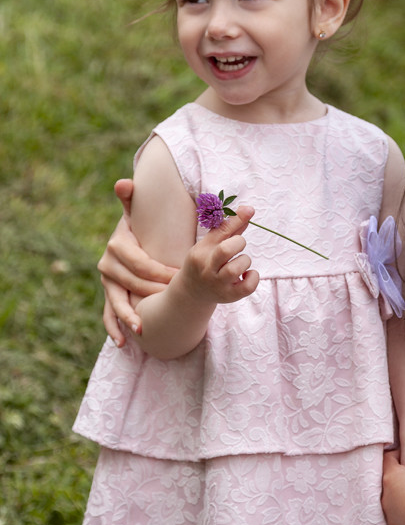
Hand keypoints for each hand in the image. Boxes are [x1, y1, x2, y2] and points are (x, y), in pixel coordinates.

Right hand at [99, 180, 176, 344]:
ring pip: (117, 301)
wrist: (132, 240)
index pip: (139, 261)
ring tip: (142, 328)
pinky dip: (113, 328)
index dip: (158, 271)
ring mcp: (107, 282)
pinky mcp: (109, 296)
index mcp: (118, 245)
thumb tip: (124, 182)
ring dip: (129, 315)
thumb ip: (133, 200)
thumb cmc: (142, 228)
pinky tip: (123, 342)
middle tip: (173, 298)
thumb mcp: (137, 214)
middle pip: (132, 282)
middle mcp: (108, 264)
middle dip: (152, 291)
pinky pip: (108, 314)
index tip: (177, 277)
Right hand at [179, 205, 259, 305]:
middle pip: (225, 250)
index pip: (220, 232)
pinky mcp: (229, 296)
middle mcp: (207, 269)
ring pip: (236, 269)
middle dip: (239, 243)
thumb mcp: (211, 244)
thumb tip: (249, 209)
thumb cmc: (206, 262)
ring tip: (240, 263)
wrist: (193, 292)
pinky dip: (253, 277)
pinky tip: (247, 275)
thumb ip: (230, 228)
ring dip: (245, 261)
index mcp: (200, 252)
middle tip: (237, 247)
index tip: (249, 210)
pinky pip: (248, 287)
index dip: (237, 219)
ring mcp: (218, 285)